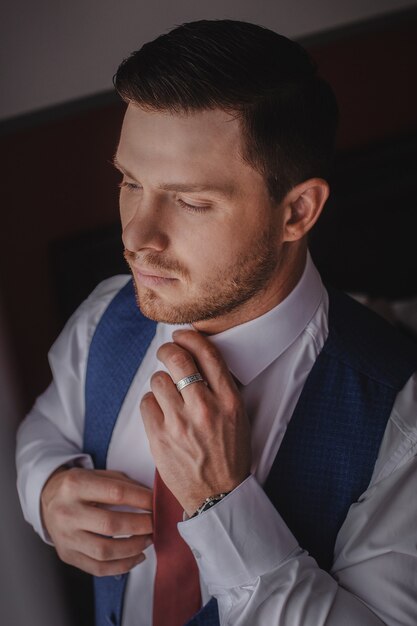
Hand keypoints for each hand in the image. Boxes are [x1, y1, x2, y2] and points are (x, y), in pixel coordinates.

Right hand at [41, 467, 152, 575]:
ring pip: (104, 551)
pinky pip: (98, 568)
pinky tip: (137, 557)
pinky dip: (122, 566)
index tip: (156, 503)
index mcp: (75, 485)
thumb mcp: (97, 474)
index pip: (116, 493)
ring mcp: (65, 537)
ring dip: (133, 548)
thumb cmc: (80, 486)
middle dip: (140, 526)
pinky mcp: (67, 555)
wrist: (47, 499)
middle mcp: (67, 512)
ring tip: (148, 540)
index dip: (142, 499)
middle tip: (155, 524)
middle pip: (111, 525)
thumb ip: (123, 484)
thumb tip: (152, 498)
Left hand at [141, 329, 250, 515]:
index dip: (191, 338)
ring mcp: (180, 424)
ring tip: (167, 392)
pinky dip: (151, 403)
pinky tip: (160, 412)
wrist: (218, 497)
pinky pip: (146, 402)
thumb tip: (198, 355)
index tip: (183, 336)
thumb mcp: (238, 417)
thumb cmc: (229, 455)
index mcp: (229, 402)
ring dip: (161, 381)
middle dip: (168, 350)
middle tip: (166, 353)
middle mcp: (205, 409)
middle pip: (177, 360)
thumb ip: (221, 387)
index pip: (208, 354)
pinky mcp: (160, 438)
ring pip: (158, 380)